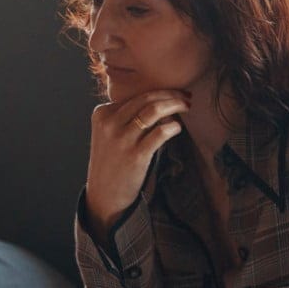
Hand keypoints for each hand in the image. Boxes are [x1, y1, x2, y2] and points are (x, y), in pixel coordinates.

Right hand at [84, 89, 188, 232]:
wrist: (104, 195)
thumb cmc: (113, 162)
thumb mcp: (109, 134)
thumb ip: (126, 116)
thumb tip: (161, 101)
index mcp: (102, 114)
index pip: (135, 96)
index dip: (159, 92)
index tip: (175, 94)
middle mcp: (109, 124)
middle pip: (146, 98)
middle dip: (171, 94)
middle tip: (186, 97)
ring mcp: (121, 139)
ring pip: (154, 111)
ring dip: (175, 105)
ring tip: (186, 107)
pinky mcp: (135, 155)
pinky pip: (160, 132)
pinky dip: (173, 126)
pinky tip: (177, 128)